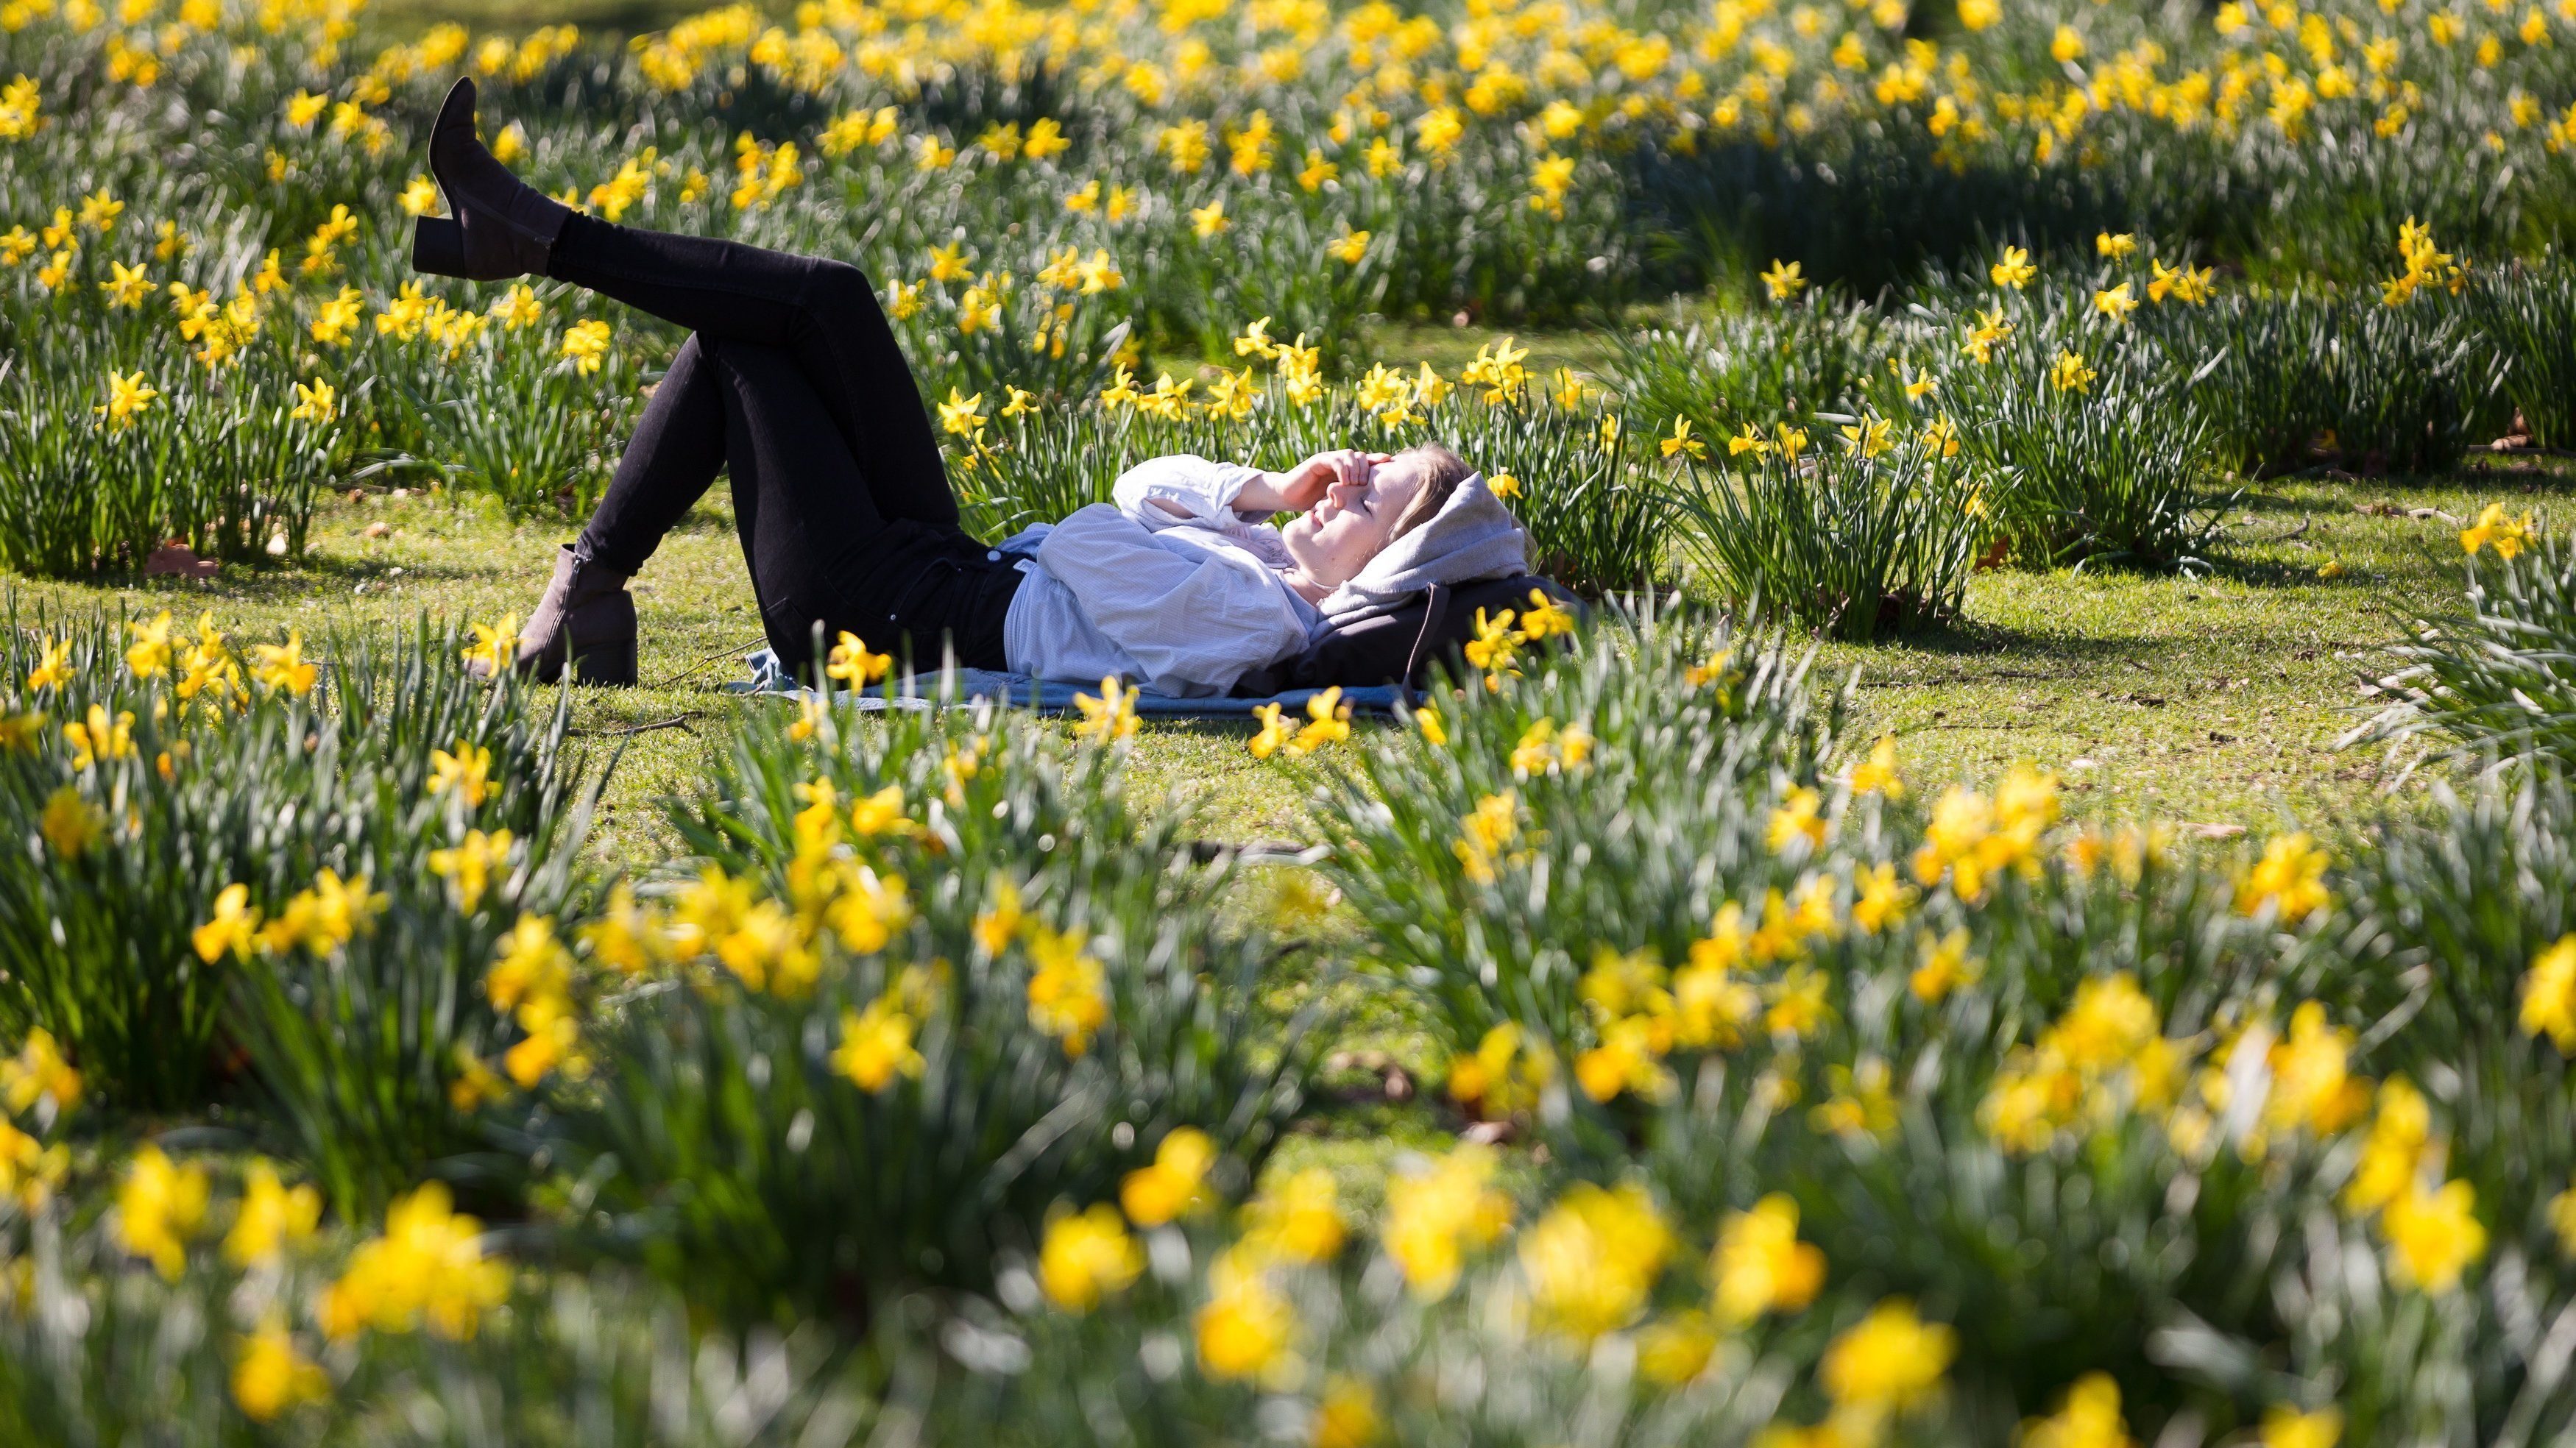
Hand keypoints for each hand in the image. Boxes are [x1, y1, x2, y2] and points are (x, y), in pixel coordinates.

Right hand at [1262, 450, 1387, 512]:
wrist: (1289, 497)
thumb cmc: (1312, 502)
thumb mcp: (1337, 501)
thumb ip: (1351, 499)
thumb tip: (1372, 509)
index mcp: (1346, 471)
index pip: (1366, 461)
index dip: (1378, 461)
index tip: (1390, 466)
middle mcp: (1339, 463)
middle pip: (1361, 456)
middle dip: (1366, 469)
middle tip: (1365, 484)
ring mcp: (1328, 460)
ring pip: (1350, 455)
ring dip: (1356, 469)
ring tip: (1354, 484)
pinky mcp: (1318, 461)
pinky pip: (1334, 459)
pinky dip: (1342, 469)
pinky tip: (1344, 482)